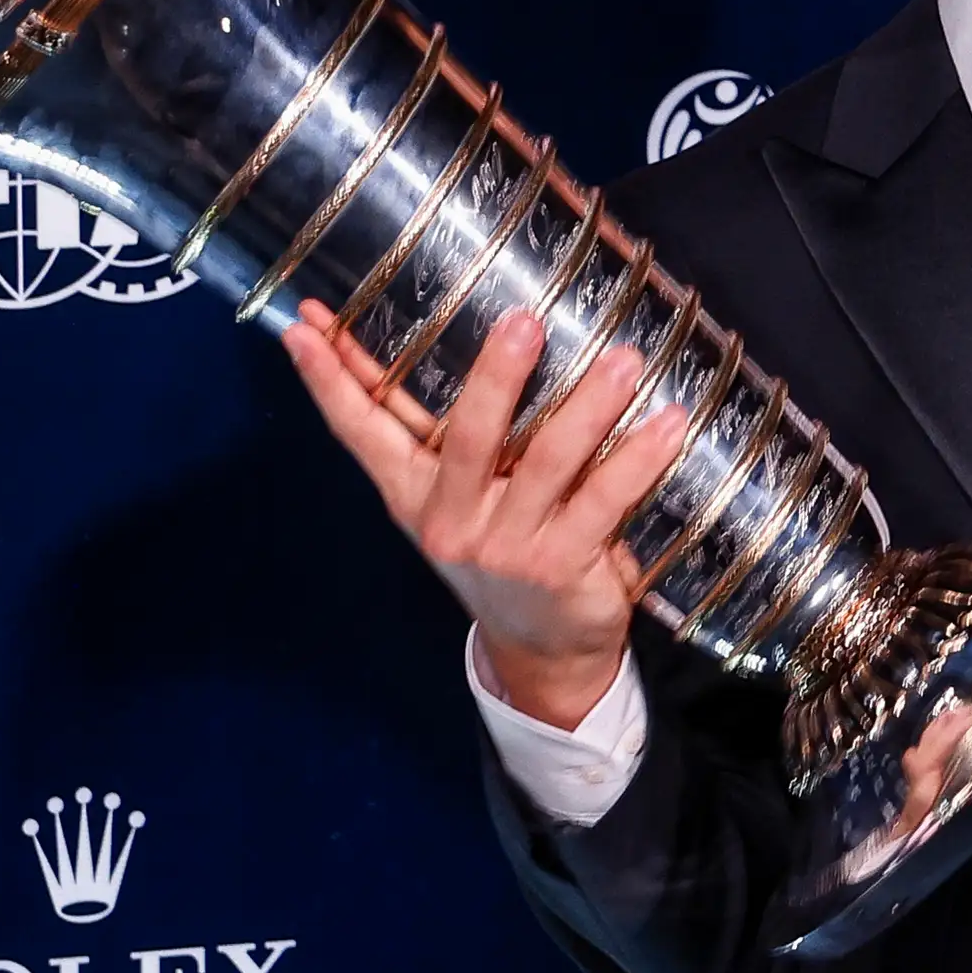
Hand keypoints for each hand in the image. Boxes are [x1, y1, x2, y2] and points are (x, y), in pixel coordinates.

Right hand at [280, 302, 689, 727]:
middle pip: (467, 436)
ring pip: (547, 464)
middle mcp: (452, 519)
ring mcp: (507, 546)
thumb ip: (444, 433)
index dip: (330, 380)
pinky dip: (640, 460)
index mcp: (414, 494)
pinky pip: (605, 501)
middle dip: (495, 377)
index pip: (360, 431)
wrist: (542, 651)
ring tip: (624, 360)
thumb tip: (455, 342)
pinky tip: (667, 422)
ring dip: (589, 407)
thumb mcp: (455, 497)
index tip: (303, 325)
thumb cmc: (499, 548)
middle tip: (523, 321)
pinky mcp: (563, 565)